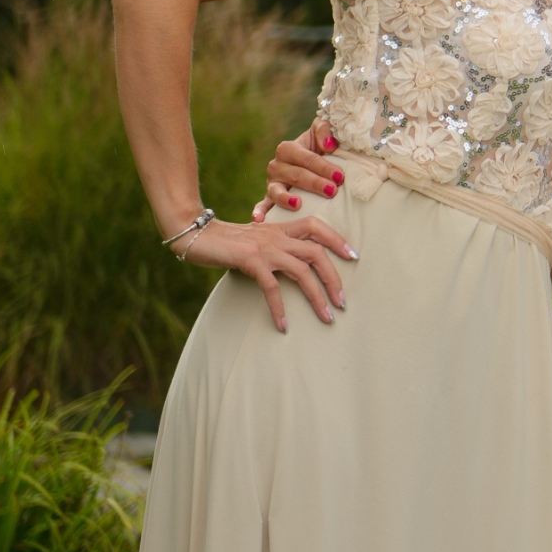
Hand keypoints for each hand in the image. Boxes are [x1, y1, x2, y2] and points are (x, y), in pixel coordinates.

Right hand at [182, 213, 358, 331]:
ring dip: (317, 296)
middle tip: (343, 302)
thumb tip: (296, 265)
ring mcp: (265, 247)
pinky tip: (284, 324)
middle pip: (317, 253)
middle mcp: (278, 236)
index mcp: (282, 228)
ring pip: (302, 271)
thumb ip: (277, 245)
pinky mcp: (250, 260)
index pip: (318, 227)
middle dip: (334, 278)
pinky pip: (272, 287)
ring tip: (326, 316)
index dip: (338, 240)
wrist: (197, 234)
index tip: (354, 257)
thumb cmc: (227, 241)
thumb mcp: (258, 238)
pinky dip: (280, 307)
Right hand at [251, 122, 343, 219]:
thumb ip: (325, 129)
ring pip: (278, 191)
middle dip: (315, 183)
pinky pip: (263, 205)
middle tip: (332, 191)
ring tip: (298, 204)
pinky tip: (259, 219)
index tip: (340, 176)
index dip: (324, 167)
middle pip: (296, 175)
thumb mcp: (323, 129)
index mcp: (288, 148)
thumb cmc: (321, 144)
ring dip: (287, 198)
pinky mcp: (270, 198)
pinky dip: (260, 211)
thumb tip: (329, 144)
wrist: (313, 158)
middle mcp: (276, 165)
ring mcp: (272, 183)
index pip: (308, 159)